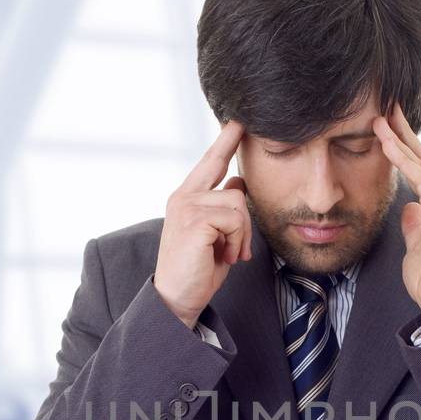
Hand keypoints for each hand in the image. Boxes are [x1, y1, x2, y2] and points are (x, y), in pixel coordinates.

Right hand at [154, 119, 252, 328]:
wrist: (178, 299)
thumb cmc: (197, 270)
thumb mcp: (214, 235)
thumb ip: (223, 208)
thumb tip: (238, 181)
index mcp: (186, 198)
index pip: (210, 162)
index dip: (225, 141)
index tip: (238, 120)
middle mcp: (183, 197)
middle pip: (232, 183)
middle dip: (242, 206)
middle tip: (236, 234)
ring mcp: (187, 207)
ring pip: (238, 204)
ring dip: (242, 235)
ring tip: (227, 254)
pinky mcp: (194, 220)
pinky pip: (235, 220)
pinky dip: (237, 241)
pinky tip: (225, 257)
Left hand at [373, 105, 420, 328]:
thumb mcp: (417, 248)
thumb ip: (415, 226)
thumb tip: (410, 209)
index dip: (404, 145)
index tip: (386, 124)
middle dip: (403, 131)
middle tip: (386, 104)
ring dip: (400, 141)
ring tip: (380, 119)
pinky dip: (406, 163)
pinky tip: (389, 147)